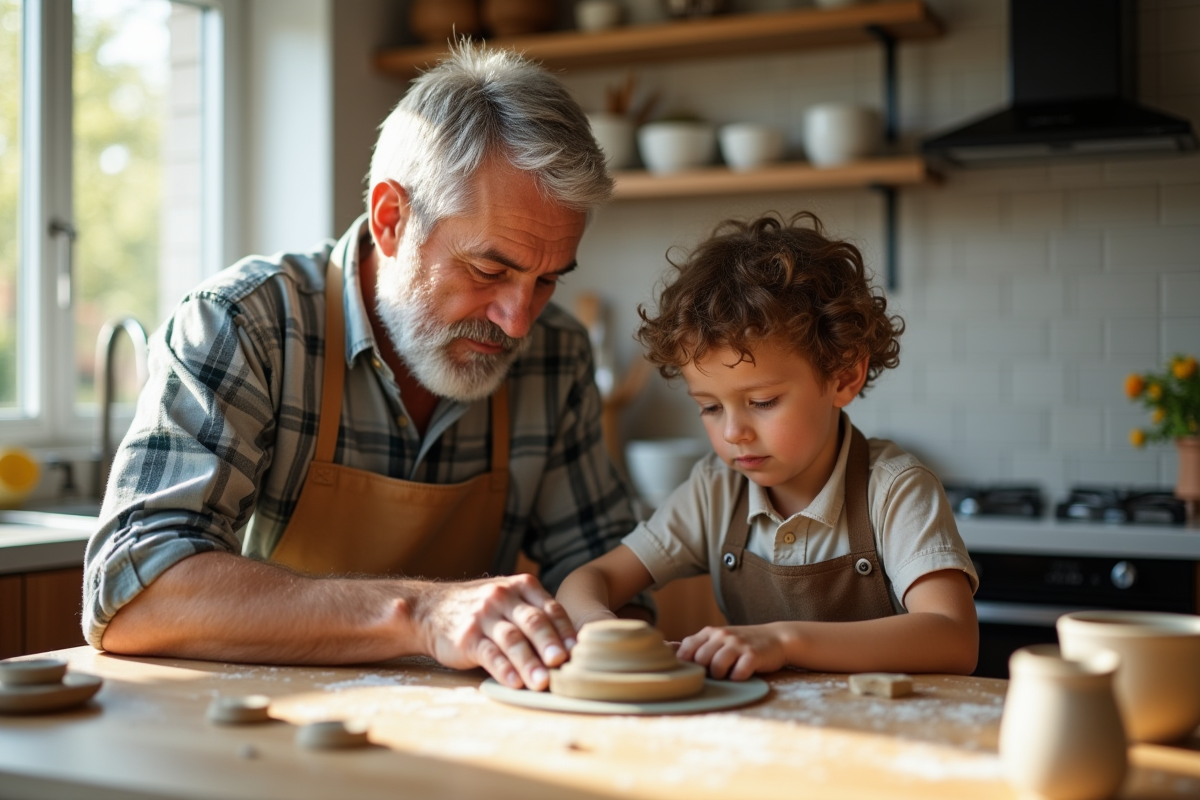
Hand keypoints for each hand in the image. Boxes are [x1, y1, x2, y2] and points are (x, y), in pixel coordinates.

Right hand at [413, 574, 575, 690]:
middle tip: (562, 663)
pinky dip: (503, 670)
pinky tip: (515, 683)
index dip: (565, 630)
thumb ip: (534, 613)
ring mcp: (484, 616)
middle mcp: (503, 597)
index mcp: (521, 586)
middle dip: (550, 644)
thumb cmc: (480, 608)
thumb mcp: (508, 598)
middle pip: (533, 621)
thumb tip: (570, 646)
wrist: (431, 608)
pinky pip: (489, 654)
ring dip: (529, 662)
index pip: (550, 608)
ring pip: (512, 639)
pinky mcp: (467, 638)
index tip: (578, 651)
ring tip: (542, 682)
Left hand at [676, 624, 786, 680]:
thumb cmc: (742, 644)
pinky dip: (738, 678)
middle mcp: (722, 635)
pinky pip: (738, 673)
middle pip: (700, 660)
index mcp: (710, 632)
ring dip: (721, 676)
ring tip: (729, 673)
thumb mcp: (719, 640)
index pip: (686, 649)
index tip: (693, 672)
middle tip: (717, 673)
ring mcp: (738, 644)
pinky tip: (742, 674)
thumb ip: (699, 647)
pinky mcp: (753, 655)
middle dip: (705, 672)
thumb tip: (670, 655)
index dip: (687, 664)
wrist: (776, 638)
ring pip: (716, 667)